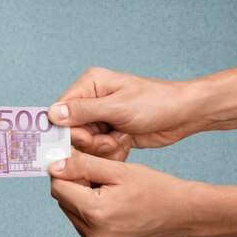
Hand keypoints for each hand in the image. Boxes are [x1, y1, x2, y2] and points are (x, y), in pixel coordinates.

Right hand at [48, 67, 206, 149]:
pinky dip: (112, 151)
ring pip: (85, 144)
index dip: (69, 129)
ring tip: (122, 138)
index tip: (87, 137)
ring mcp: (100, 118)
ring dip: (104, 147)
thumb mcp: (118, 107)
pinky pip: (98, 150)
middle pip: (71, 131)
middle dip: (92, 140)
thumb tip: (52, 114)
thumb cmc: (156, 103)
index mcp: (90, 85)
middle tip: (110, 137)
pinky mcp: (109, 133)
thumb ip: (83, 111)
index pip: (61, 110)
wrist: (184, 115)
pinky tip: (126, 142)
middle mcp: (91, 100)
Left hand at [49, 149, 197, 236]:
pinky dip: (93, 218)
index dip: (67, 173)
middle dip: (76, 188)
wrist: (184, 215)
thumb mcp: (119, 170)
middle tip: (102, 180)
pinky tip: (115, 210)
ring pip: (73, 216)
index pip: (58, 188)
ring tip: (111, 195)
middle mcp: (95, 236)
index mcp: (97, 213)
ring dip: (84, 203)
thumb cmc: (155, 188)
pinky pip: (86, 230)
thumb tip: (52, 166)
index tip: (81, 165)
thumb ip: (83, 166)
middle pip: (64, 203)